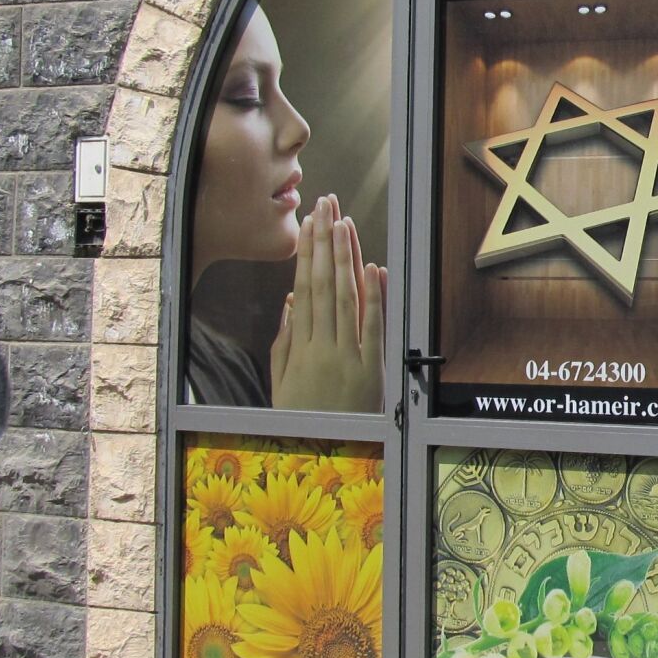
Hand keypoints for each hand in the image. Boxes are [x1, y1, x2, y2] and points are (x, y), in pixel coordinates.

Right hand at [270, 194, 386, 412]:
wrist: (326, 451)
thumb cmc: (304, 417)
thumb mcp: (282, 381)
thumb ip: (285, 341)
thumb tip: (291, 301)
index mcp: (299, 347)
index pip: (305, 287)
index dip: (307, 253)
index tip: (310, 223)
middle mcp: (322, 347)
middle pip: (324, 284)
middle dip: (325, 242)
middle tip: (327, 205)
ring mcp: (348, 357)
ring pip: (346, 298)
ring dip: (346, 258)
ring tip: (344, 223)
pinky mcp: (372, 370)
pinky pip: (373, 328)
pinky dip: (374, 297)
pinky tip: (373, 268)